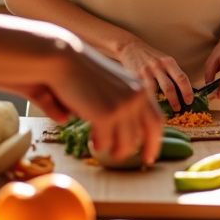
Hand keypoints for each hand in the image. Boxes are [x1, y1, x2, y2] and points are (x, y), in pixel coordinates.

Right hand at [32, 35, 162, 163]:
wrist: (62, 59)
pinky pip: (108, 142)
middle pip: (148, 133)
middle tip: (137, 161)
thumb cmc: (81, 72)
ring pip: (127, 143)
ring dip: (117, 150)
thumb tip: (127, 134)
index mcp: (139, 87)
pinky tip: (94, 143)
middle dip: (143, 150)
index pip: (156, 120)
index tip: (149, 155)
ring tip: (105, 150)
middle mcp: (136, 96)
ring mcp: (123, 106)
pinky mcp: (106, 115)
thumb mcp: (109, 87)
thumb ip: (120, 104)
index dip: (154, 140)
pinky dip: (101, 145)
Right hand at [117, 38, 192, 112]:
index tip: (189, 101)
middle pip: (169, 87)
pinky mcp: (136, 76)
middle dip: (175, 101)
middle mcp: (158, 65)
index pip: (182, 78)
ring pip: (156, 90)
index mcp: (168, 62)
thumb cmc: (150, 57)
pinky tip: (152, 105)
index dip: (187, 91)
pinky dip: (149, 99)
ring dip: (160, 102)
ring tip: (165, 111)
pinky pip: (144, 90)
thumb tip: (182, 91)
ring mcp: (147, 71)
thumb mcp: (163, 60)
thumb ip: (171, 73)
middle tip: (178, 109)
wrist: (130, 48)